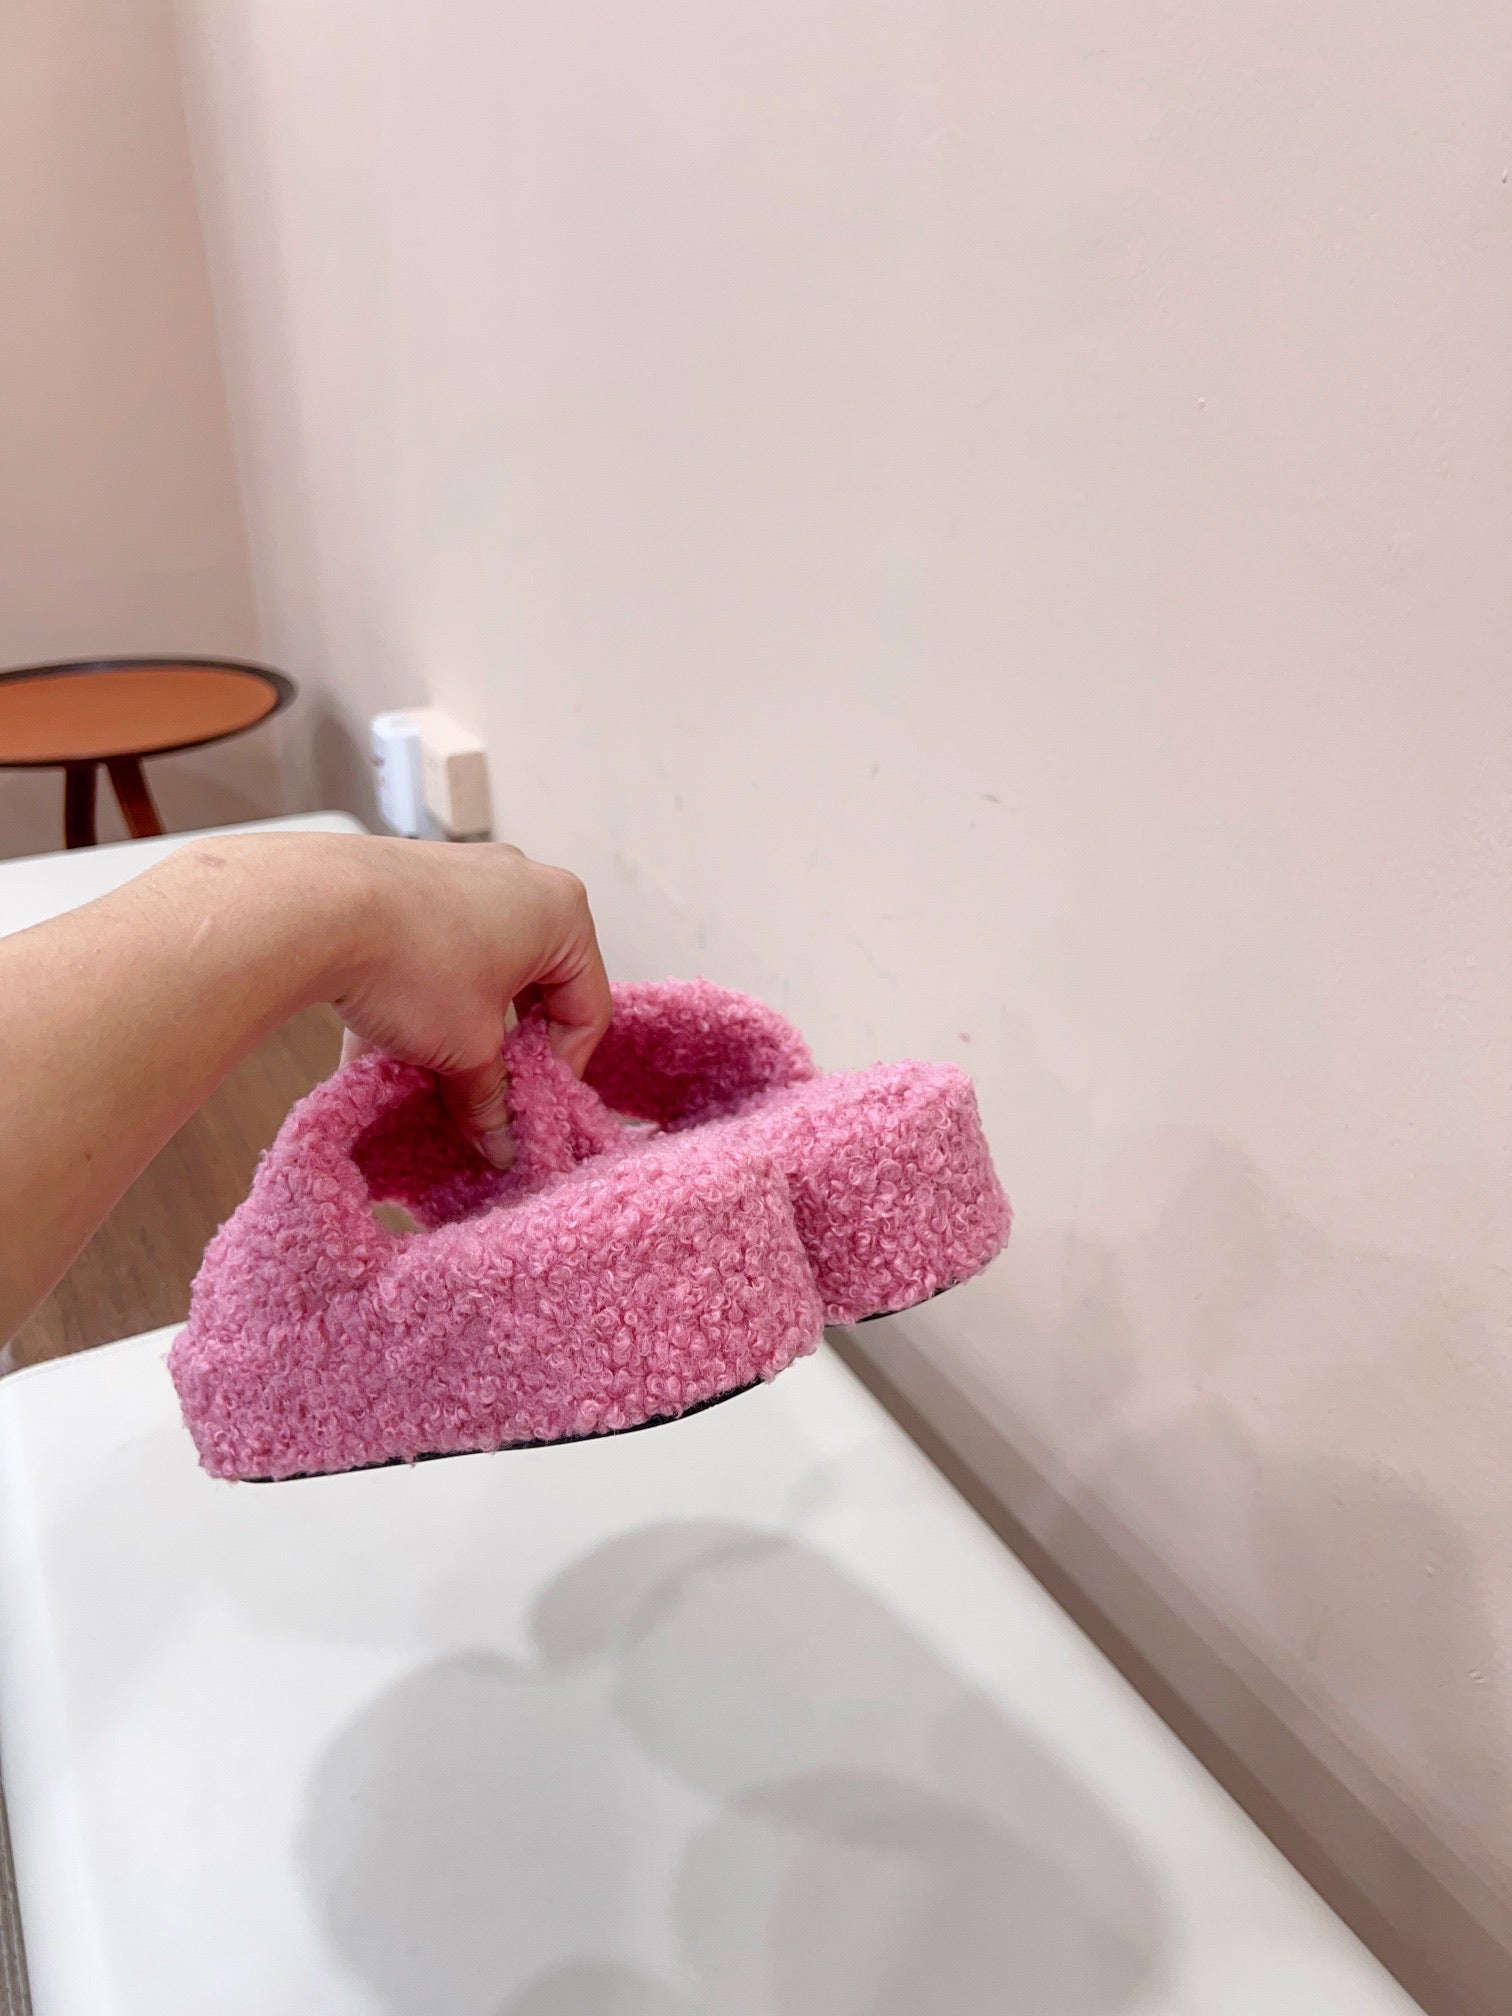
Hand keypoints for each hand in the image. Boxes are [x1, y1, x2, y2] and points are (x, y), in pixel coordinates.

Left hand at [324, 837, 611, 1163]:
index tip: (529, 1109)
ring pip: (477, 973)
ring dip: (460, 1031)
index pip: (587, 1008)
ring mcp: (460, 877)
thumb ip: (492, 1099)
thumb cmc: (411, 961)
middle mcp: (519, 883)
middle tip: (485, 1098)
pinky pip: (430, 955)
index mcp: (561, 912)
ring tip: (428, 1080)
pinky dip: (419, 1002)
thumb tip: (501, 1142)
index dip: (562, 1071)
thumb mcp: (467, 1049)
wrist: (315, 910)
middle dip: (506, 1052)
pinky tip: (387, 1050)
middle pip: (532, 989)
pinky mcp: (406, 883)